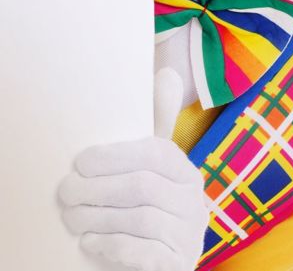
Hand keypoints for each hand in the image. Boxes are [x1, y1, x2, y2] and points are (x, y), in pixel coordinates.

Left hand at [58, 69, 209, 270]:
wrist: (159, 264)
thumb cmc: (148, 210)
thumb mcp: (152, 170)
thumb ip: (155, 127)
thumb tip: (167, 72)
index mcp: (187, 173)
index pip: (156, 154)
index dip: (116, 155)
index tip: (80, 161)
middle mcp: (195, 202)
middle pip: (144, 187)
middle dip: (99, 188)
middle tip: (66, 192)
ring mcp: (189, 236)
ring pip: (142, 219)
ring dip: (99, 217)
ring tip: (71, 217)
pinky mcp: (177, 264)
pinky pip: (144, 252)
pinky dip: (113, 246)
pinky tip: (91, 242)